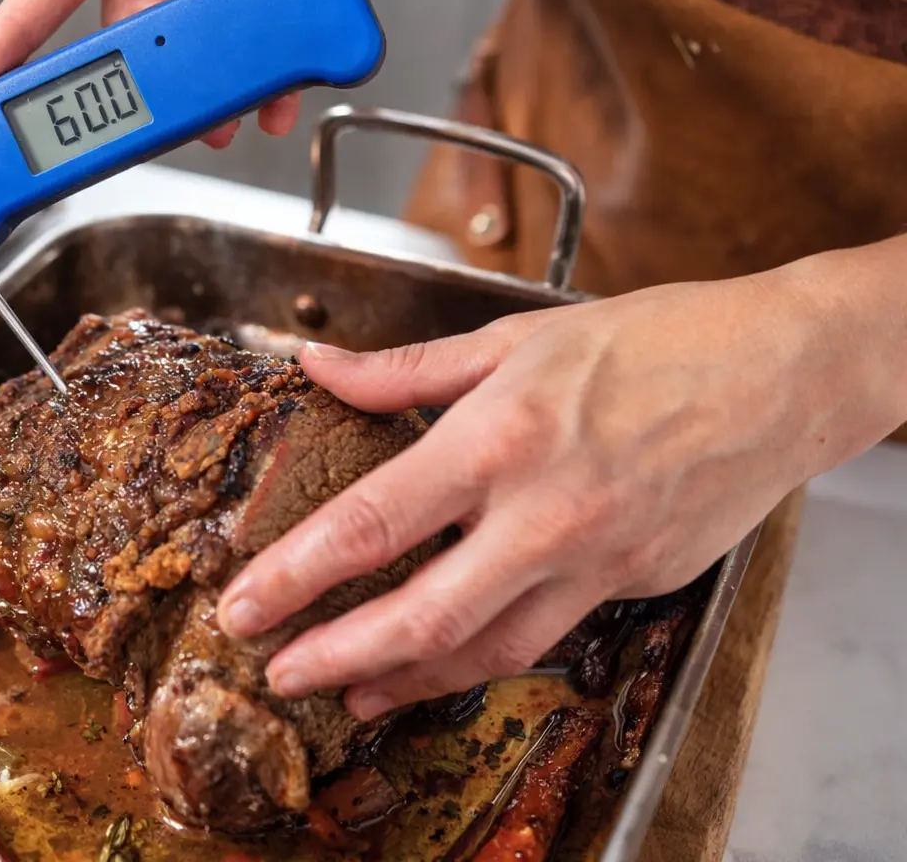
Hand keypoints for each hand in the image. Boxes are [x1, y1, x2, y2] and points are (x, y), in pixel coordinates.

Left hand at [216, 254, 906, 718]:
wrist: (783, 371)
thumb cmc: (654, 340)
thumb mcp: (515, 337)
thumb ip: (404, 369)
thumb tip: (318, 366)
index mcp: (500, 436)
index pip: (371, 524)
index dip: (295, 575)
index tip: (244, 604)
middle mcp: (543, 511)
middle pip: (420, 615)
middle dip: (335, 656)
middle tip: (278, 676)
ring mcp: (594, 558)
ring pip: (485, 649)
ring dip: (406, 678)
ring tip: (351, 691)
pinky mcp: (632, 583)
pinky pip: (544, 636)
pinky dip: (483, 658)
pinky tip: (444, 662)